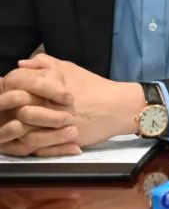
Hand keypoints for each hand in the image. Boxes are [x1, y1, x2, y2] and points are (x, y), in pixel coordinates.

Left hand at [0, 55, 143, 155]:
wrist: (118, 108)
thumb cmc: (94, 87)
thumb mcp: (70, 69)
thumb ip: (45, 63)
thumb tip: (20, 64)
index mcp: (48, 85)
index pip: (17, 85)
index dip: (10, 88)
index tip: (11, 91)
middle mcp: (48, 104)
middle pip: (16, 107)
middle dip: (11, 109)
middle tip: (12, 110)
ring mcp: (53, 124)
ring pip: (22, 130)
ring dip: (18, 128)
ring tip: (20, 125)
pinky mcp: (60, 140)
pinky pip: (35, 145)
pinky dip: (28, 143)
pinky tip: (30, 137)